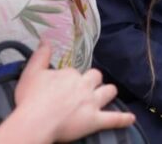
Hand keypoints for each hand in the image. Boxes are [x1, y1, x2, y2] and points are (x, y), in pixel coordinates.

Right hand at [0, 43, 134, 142]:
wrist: (35, 122)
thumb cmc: (31, 98)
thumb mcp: (31, 72)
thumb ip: (40, 55)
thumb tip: (46, 39)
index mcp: (70, 74)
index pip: (74, 71)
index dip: (69, 78)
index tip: (61, 86)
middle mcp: (84, 85)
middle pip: (96, 77)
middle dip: (93, 80)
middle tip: (86, 88)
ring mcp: (92, 102)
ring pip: (109, 91)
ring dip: (108, 92)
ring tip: (106, 94)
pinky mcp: (95, 120)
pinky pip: (114, 119)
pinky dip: (123, 119)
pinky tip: (131, 119)